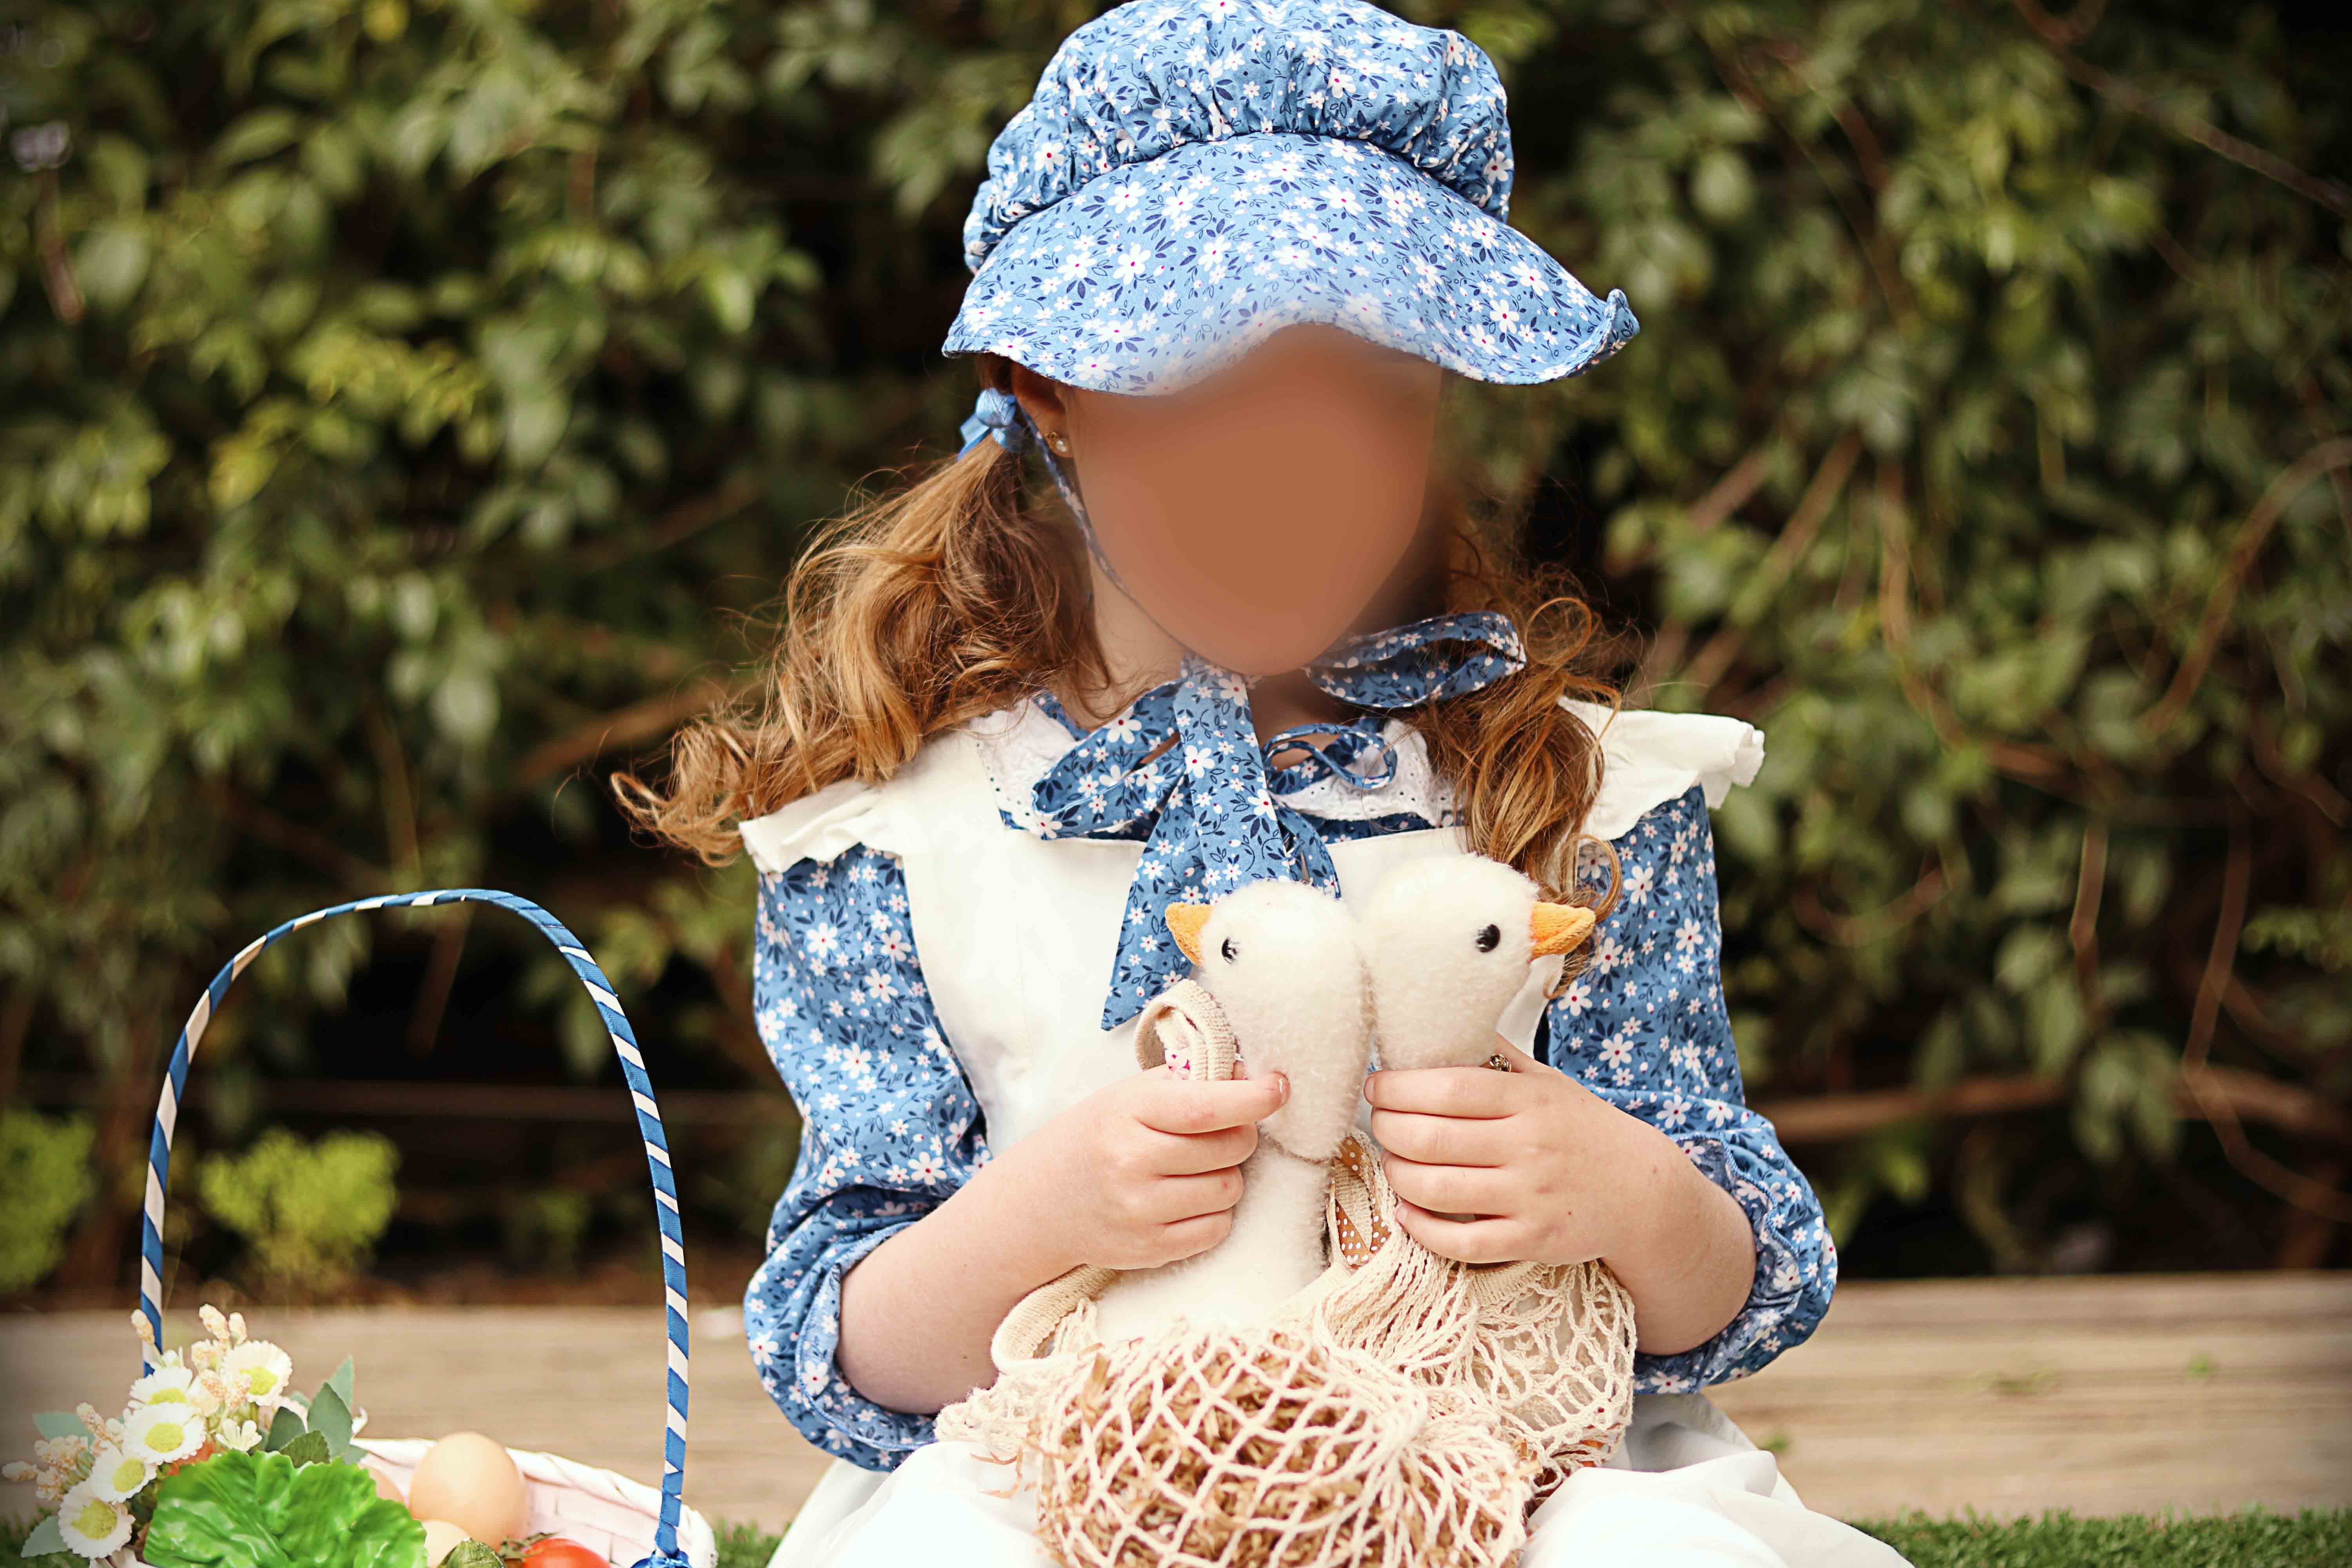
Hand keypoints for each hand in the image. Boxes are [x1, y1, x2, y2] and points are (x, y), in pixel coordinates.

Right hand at [998, 1066, 1288, 1272]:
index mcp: (1128, 1113)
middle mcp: (1131, 1163)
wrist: (1040, 1202)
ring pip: (1229, 1190)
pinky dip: (1214, 1212)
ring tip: (1195, 1168)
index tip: (1278, 1087)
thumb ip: (1187, 1081)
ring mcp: (1139, 1211)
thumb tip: (1250, 1075)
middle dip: (1239, 1136)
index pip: (1207, 1107)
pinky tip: (1187, 1199)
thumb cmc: (1096, 1137)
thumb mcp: (1128, 1095)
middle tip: (1217, 1132)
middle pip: (1231, 1147)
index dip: (1253, 1098)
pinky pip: (1217, 1229)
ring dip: (1225, 1175)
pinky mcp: (1149, 1249)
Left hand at [1365, 1037, 1649, 1266]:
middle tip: (1377, 1122)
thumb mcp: (1548, 1082)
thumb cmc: (1582, 1130)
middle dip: (1387, 1129)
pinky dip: (1423, 1229)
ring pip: (1437, 1189)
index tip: (1376, 1086)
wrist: (1642, 1191)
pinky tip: (1407, 1213)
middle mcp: (1528, 1146)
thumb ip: (1496, 1057)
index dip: (1400, 1087)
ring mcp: (1530, 1196)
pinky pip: (1462, 1242)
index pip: (1449, 1088)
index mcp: (1528, 1100)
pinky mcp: (1531, 1240)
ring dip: (1397, 1175)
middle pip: (1431, 1138)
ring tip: (1391, 1161)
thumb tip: (1443, 1023)